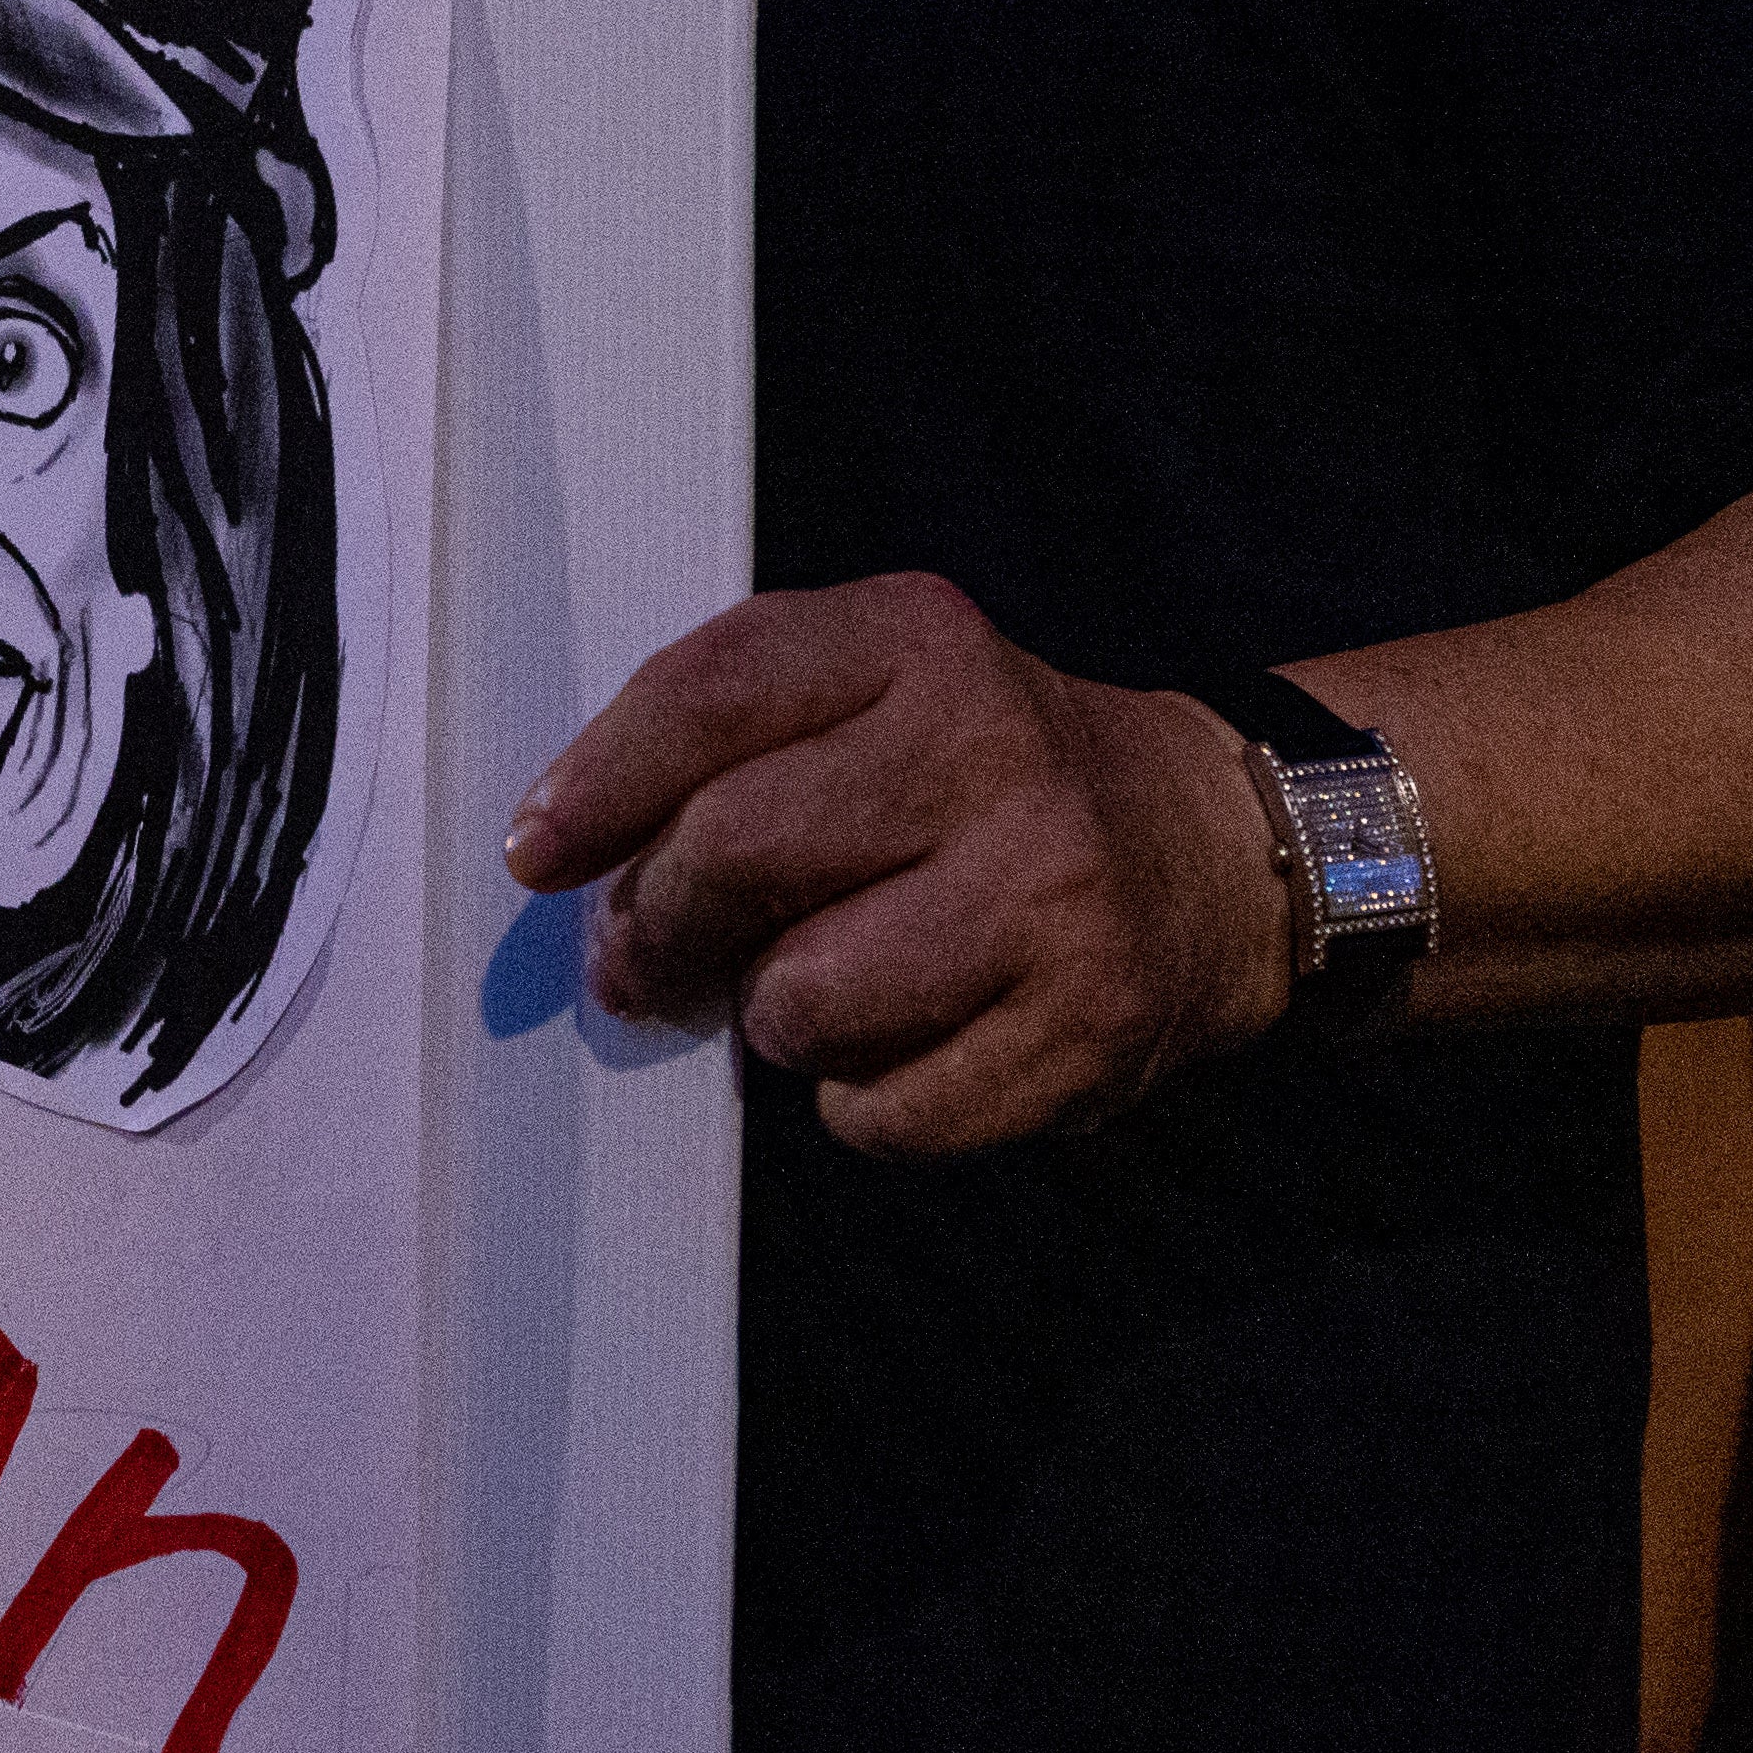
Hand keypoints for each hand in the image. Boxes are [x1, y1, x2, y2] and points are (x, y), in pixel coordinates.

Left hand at [501, 576, 1287, 1153]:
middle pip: (734, 852)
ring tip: (823, 984)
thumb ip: (729, 733)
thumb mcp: (879, 687)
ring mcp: (1049, 894)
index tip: (540, 852)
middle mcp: (993, 752)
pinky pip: (881, 1111)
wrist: (1212, 852)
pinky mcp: (1083, 1028)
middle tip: (651, 959)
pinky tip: (910, 1042)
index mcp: (920, 641)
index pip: (710, 696)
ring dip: (776, 1016)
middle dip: (663, 925)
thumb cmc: (988, 777)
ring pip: (799, 1000)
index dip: (599, 785)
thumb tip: (574, 863)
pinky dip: (860, 1100)